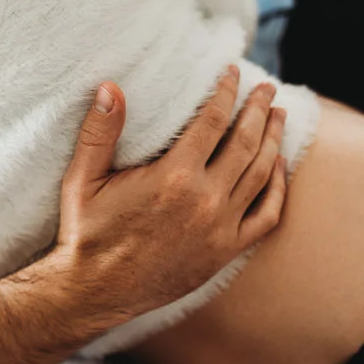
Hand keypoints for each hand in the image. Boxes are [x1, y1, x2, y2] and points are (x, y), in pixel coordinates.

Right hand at [52, 65, 287, 330]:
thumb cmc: (87, 231)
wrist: (96, 290)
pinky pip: (267, 216)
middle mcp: (205, 200)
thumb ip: (100, 131)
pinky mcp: (226, 251)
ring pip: (261, 175)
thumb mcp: (83, 177)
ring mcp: (221, 228)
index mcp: (173, 176)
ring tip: (278, 117)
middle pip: (246, 143)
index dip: (226, 93)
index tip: (234, 72)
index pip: (212, 122)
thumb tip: (110, 87)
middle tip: (267, 88)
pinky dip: (279, 189)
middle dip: (259, 110)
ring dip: (273, 142)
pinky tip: (280, 169)